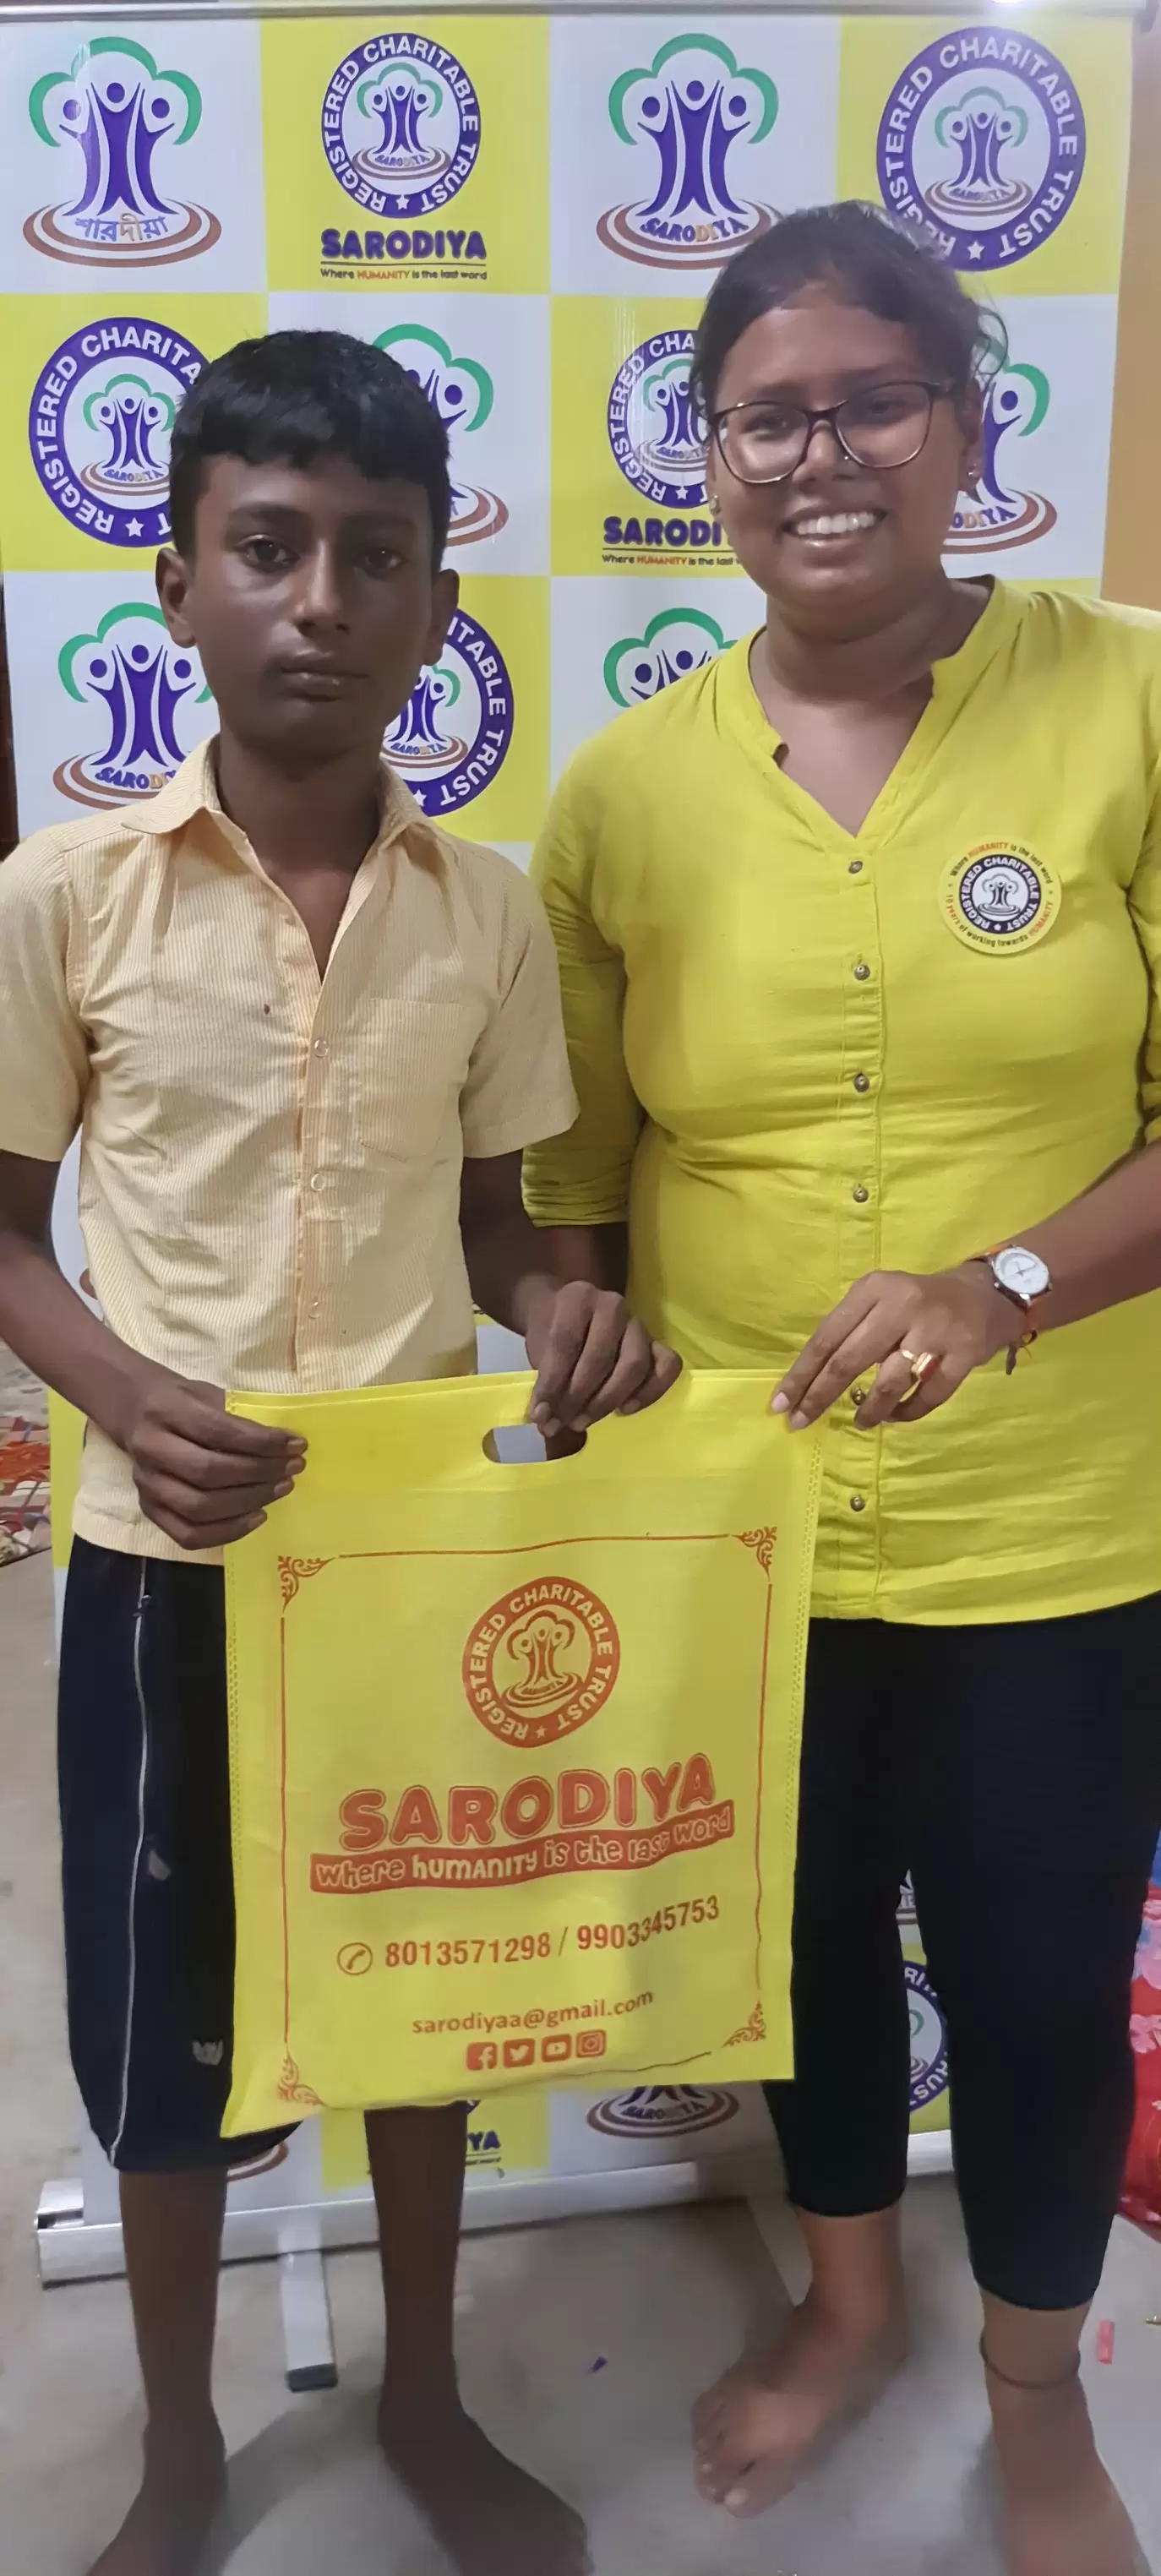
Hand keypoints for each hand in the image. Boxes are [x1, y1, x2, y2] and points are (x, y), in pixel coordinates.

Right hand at [113, 1365, 305, 1547]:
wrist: (137, 1413)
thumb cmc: (183, 1402)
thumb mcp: (208, 1394)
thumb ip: (240, 1418)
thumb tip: (287, 1445)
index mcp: (165, 1411)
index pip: (218, 1431)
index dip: (261, 1442)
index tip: (296, 1445)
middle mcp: (150, 1449)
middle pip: (208, 1472)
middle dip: (259, 1473)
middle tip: (292, 1469)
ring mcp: (146, 1484)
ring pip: (199, 1507)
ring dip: (248, 1502)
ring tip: (280, 1489)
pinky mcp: (148, 1510)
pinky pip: (189, 1534)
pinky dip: (227, 1532)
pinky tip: (257, 1516)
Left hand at [522, 1280, 680, 1439]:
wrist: (567, 1318)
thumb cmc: (552, 1333)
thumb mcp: (539, 1351)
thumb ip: (543, 1383)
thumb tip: (545, 1421)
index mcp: (578, 1298)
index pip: (565, 1342)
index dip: (552, 1382)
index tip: (540, 1413)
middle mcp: (612, 1305)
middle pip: (600, 1356)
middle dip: (578, 1396)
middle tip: (562, 1421)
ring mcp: (638, 1323)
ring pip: (634, 1364)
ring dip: (607, 1400)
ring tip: (583, 1421)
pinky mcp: (657, 1343)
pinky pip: (667, 1366)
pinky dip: (649, 1393)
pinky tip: (624, 1409)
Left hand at [773, 1265, 1017, 1431]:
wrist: (984, 1295)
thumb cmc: (916, 1304)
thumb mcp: (879, 1301)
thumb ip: (849, 1331)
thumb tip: (809, 1381)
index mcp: (873, 1289)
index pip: (826, 1337)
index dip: (801, 1375)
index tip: (780, 1405)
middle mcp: (902, 1305)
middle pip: (849, 1361)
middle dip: (819, 1397)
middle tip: (800, 1423)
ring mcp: (935, 1330)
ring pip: (889, 1383)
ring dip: (869, 1410)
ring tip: (861, 1422)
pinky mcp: (963, 1354)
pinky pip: (927, 1396)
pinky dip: (906, 1413)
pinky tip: (894, 1415)